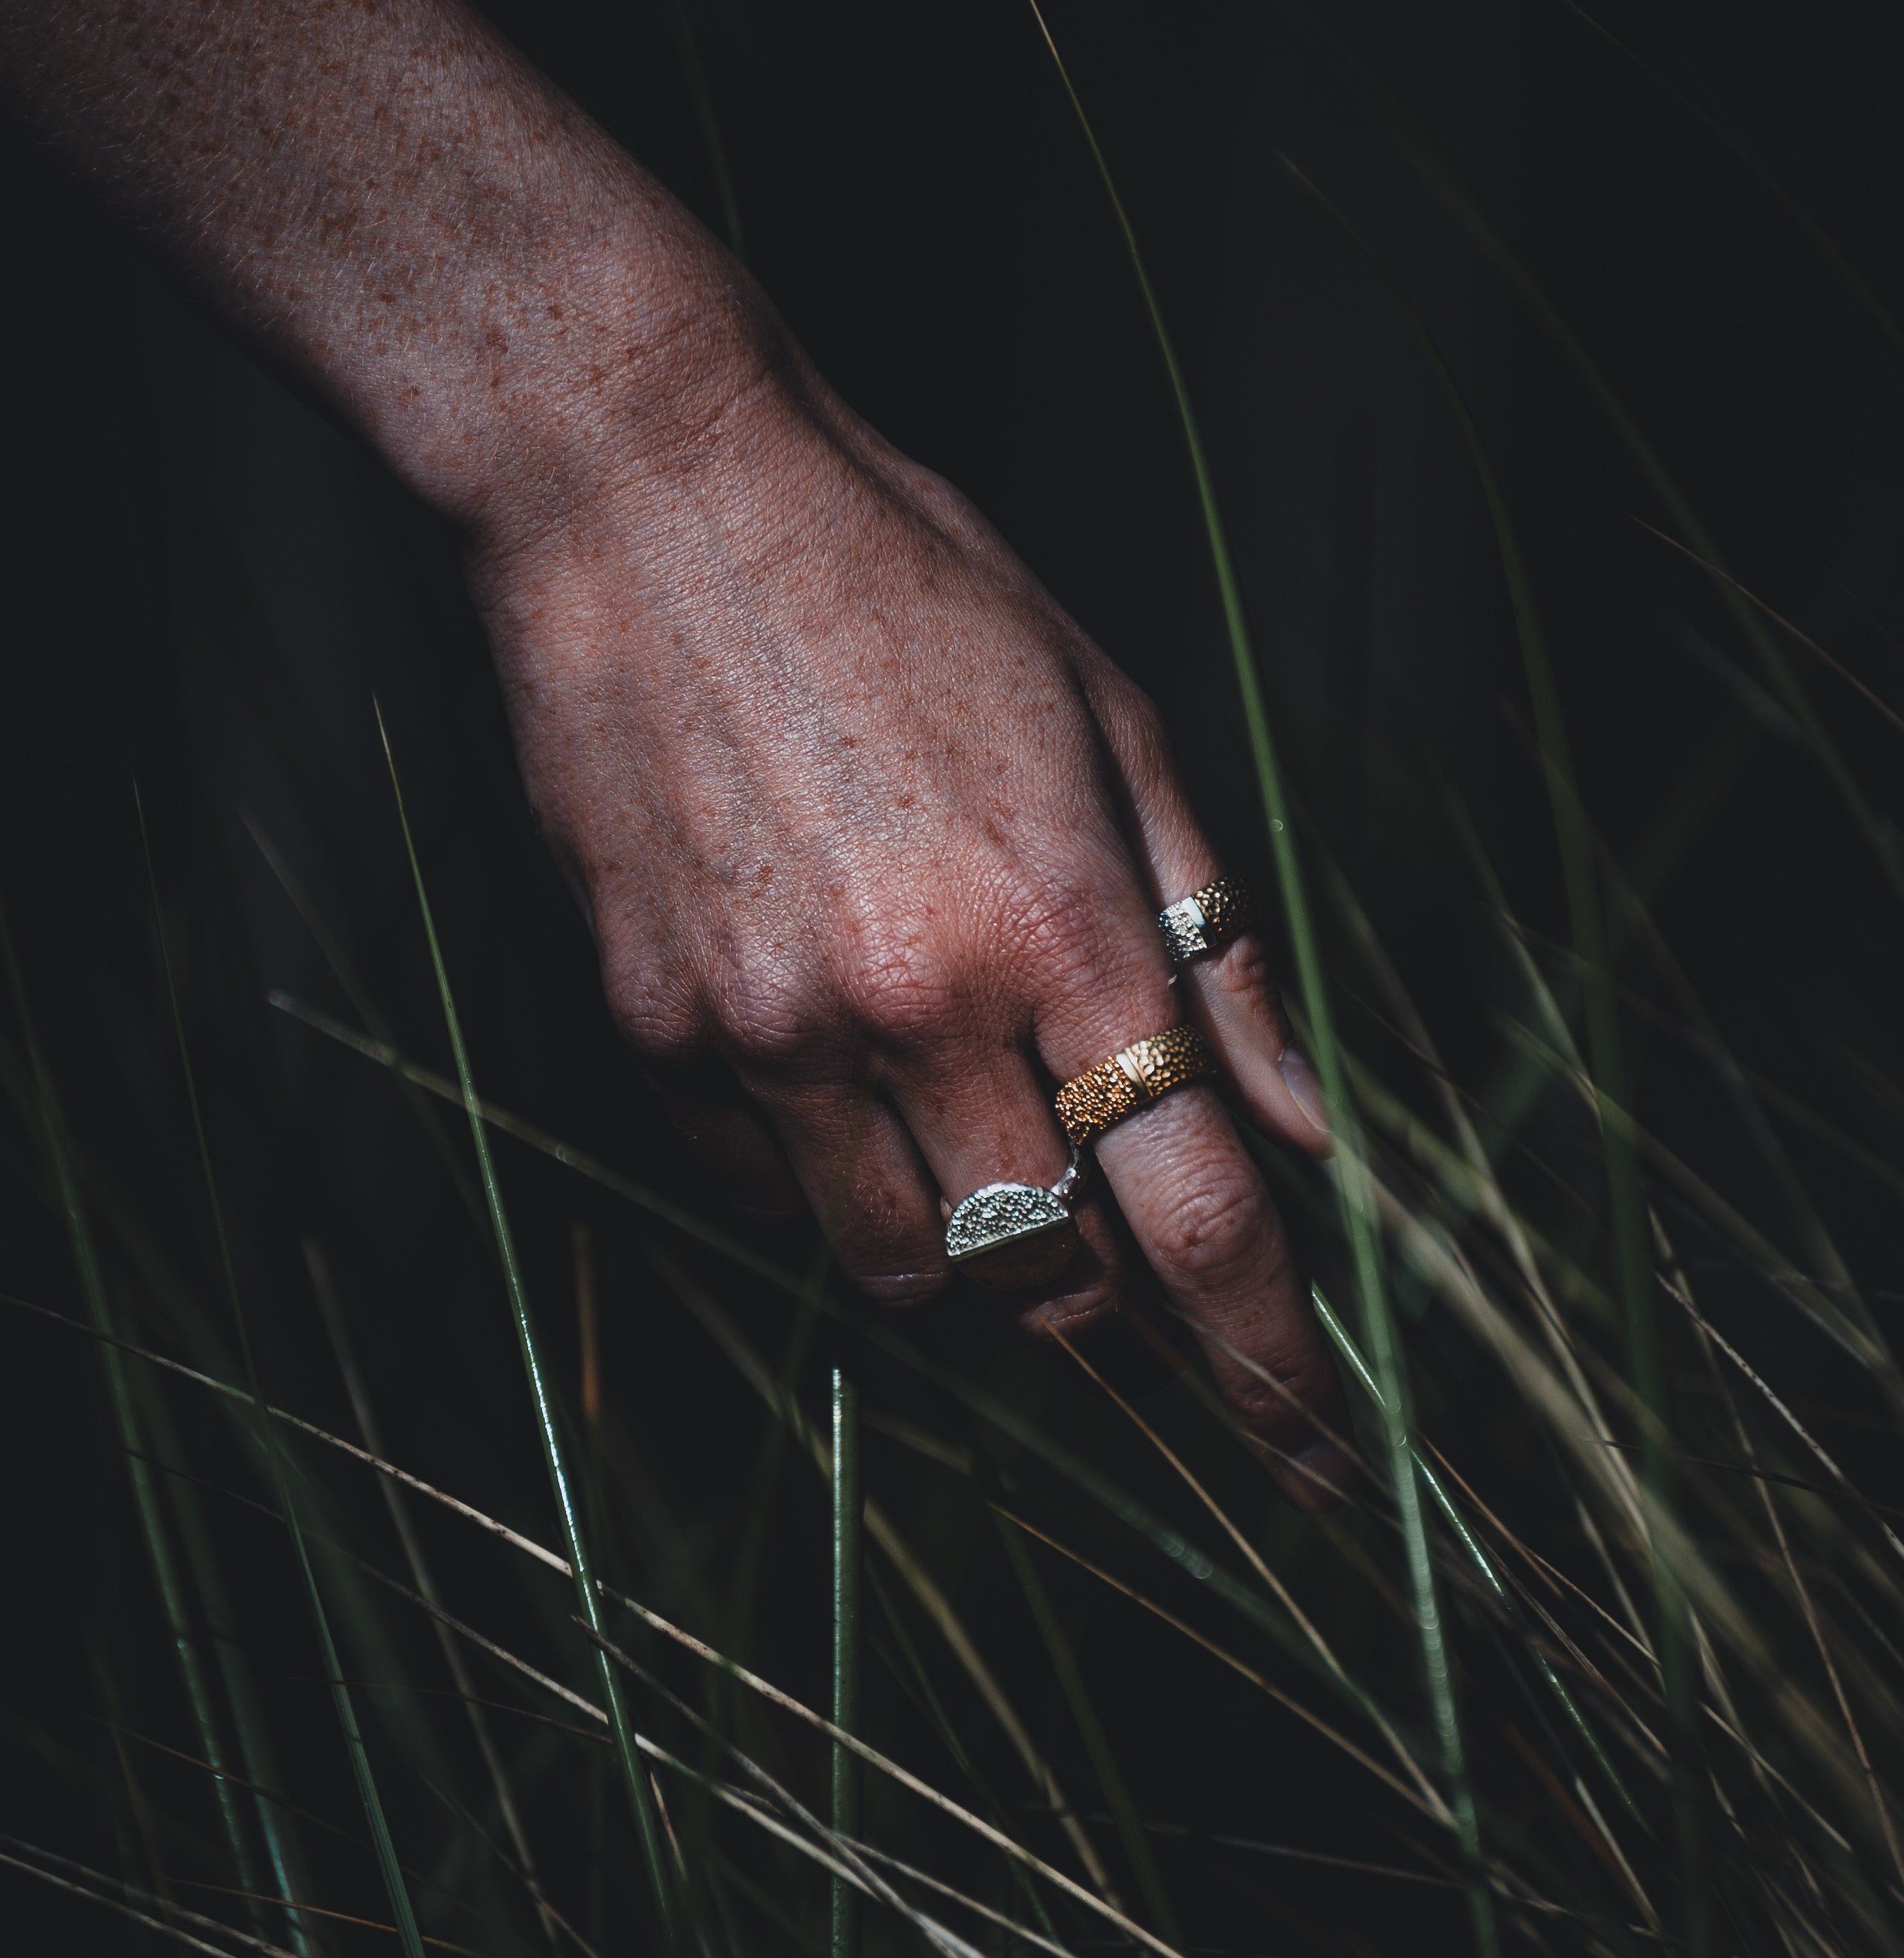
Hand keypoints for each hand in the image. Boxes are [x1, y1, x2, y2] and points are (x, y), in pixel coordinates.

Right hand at [468, 293, 1349, 1506]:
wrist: (644, 500)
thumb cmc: (903, 584)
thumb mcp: (1110, 724)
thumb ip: (1216, 939)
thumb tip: (1304, 1122)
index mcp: (1061, 924)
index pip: (1200, 1217)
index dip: (1270, 1367)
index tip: (1314, 1457)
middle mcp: (916, 1008)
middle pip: (1056, 1278)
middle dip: (1115, 1288)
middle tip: (1119, 1213)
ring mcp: (766, 1032)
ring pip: (905, 1270)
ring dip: (977, 1250)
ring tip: (974, 1131)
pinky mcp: (649, 1031)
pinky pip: (764, 1195)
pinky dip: (830, 1178)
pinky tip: (839, 1067)